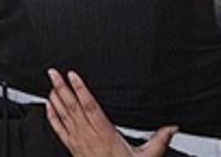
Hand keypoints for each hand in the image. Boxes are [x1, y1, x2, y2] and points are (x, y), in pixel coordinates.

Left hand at [46, 69, 176, 156]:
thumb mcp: (146, 156)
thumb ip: (159, 139)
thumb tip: (172, 127)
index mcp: (105, 134)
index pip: (90, 107)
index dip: (80, 89)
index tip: (73, 75)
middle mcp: (88, 136)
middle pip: (72, 107)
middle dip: (62, 88)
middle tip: (53, 72)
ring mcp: (78, 142)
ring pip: (63, 116)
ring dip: (55, 99)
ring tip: (50, 83)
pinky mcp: (72, 148)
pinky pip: (59, 131)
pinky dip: (52, 117)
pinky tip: (48, 106)